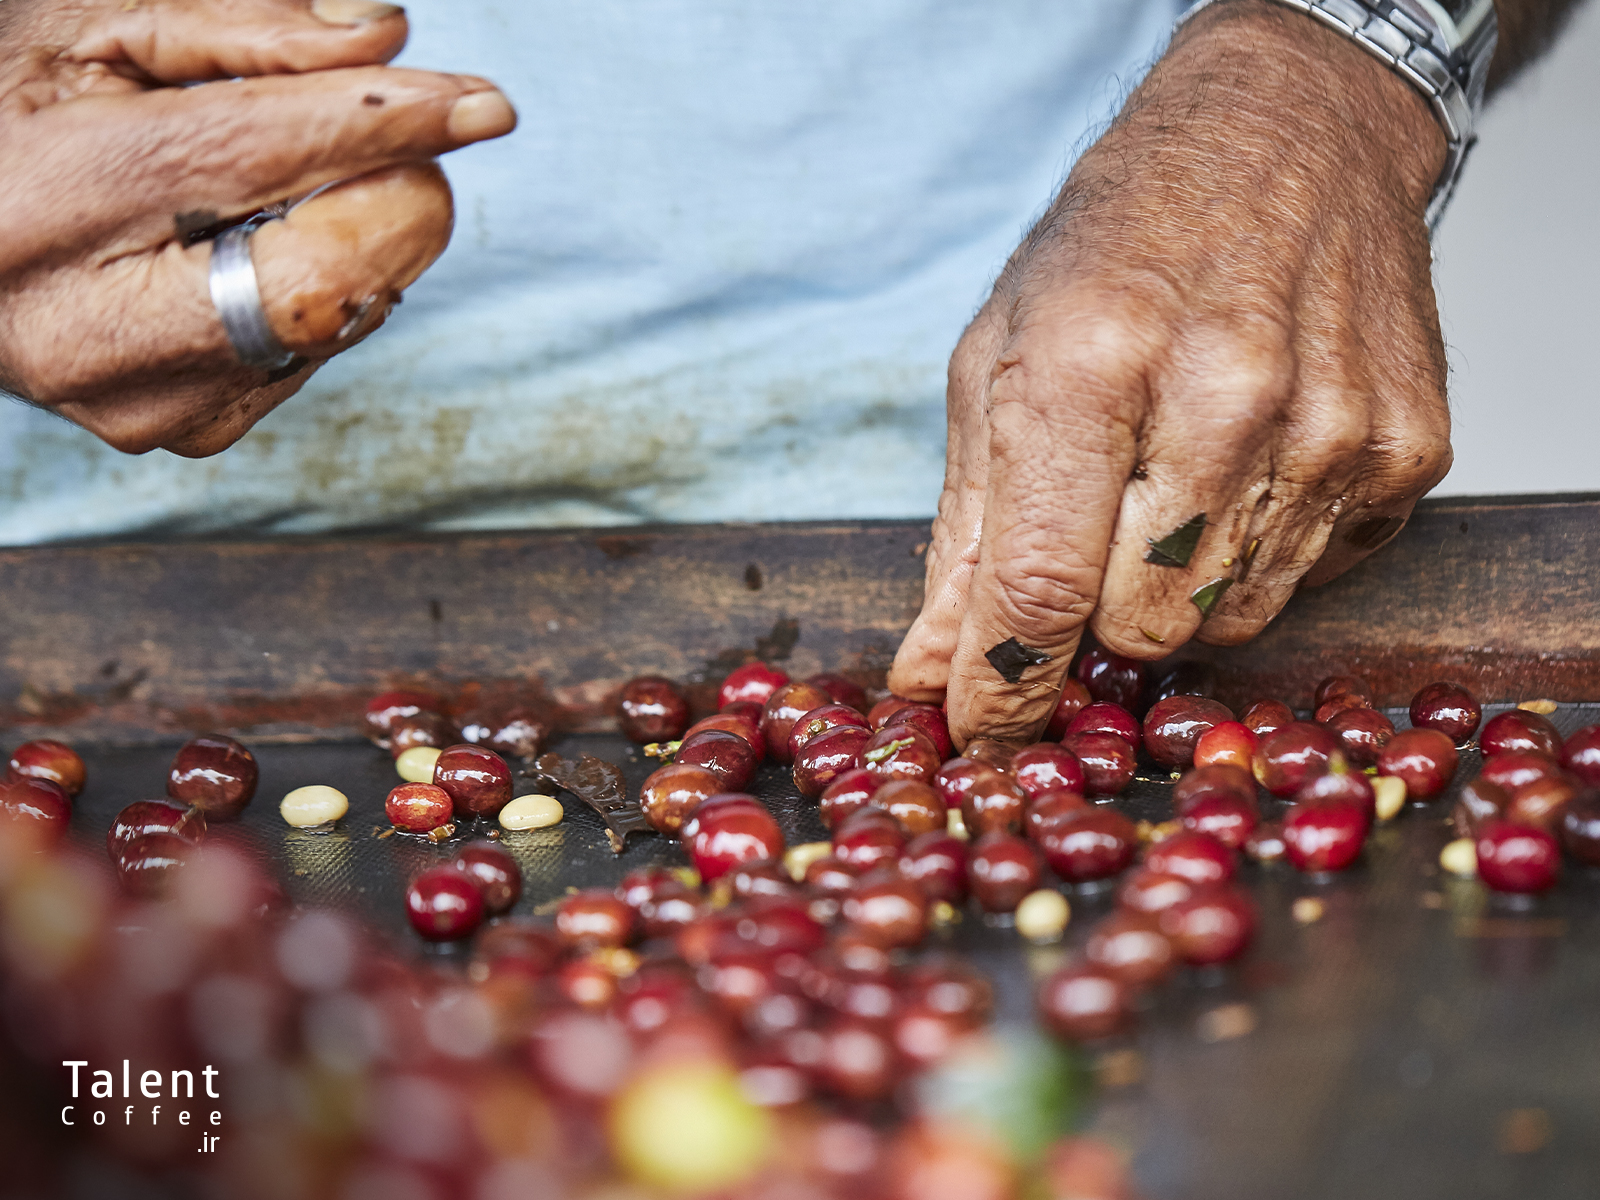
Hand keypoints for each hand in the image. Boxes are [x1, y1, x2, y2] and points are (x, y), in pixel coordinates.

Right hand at [0, 0, 515, 456]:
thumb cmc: (25, 117)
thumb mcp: (101, 33)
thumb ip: (246, 33)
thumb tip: (389, 40)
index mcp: (51, 199)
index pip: (258, 155)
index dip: (387, 126)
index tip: (485, 107)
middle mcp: (89, 328)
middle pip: (323, 274)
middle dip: (389, 193)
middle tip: (389, 137)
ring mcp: (142, 401)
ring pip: (339, 316)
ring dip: (353, 236)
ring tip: (262, 193)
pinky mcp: (189, 433)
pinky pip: (318, 347)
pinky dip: (319, 286)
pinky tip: (244, 251)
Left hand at [889, 0, 1452, 745]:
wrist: (1287, 136)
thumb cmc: (1119, 245)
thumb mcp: (1000, 360)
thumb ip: (966, 534)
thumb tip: (930, 677)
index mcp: (1089, 362)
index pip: (1039, 583)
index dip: (1001, 684)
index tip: (978, 729)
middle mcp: (1223, 395)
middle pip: (1138, 624)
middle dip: (1094, 615)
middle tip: (1092, 535)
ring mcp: (1332, 424)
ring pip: (1227, 620)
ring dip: (1178, 586)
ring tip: (1173, 478)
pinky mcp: (1407, 449)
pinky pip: (1309, 578)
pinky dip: (1261, 550)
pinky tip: (1248, 462)